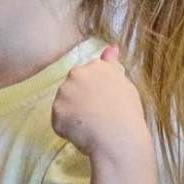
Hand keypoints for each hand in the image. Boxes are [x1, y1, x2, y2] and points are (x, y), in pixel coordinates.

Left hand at [50, 45, 149, 161]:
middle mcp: (76, 74)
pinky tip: (83, 133)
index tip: (105, 101)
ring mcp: (63, 93)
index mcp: (95, 66)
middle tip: (97, 114)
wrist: (118, 137)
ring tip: (91, 125)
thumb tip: (111, 47)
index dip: (95, 91)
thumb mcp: (125, 83)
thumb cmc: (127, 112)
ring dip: (73, 113)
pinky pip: (60, 121)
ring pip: (64, 104)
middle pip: (73, 87)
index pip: (88, 75)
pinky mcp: (55, 112)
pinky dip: (68, 129)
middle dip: (80, 99)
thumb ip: (112, 65)